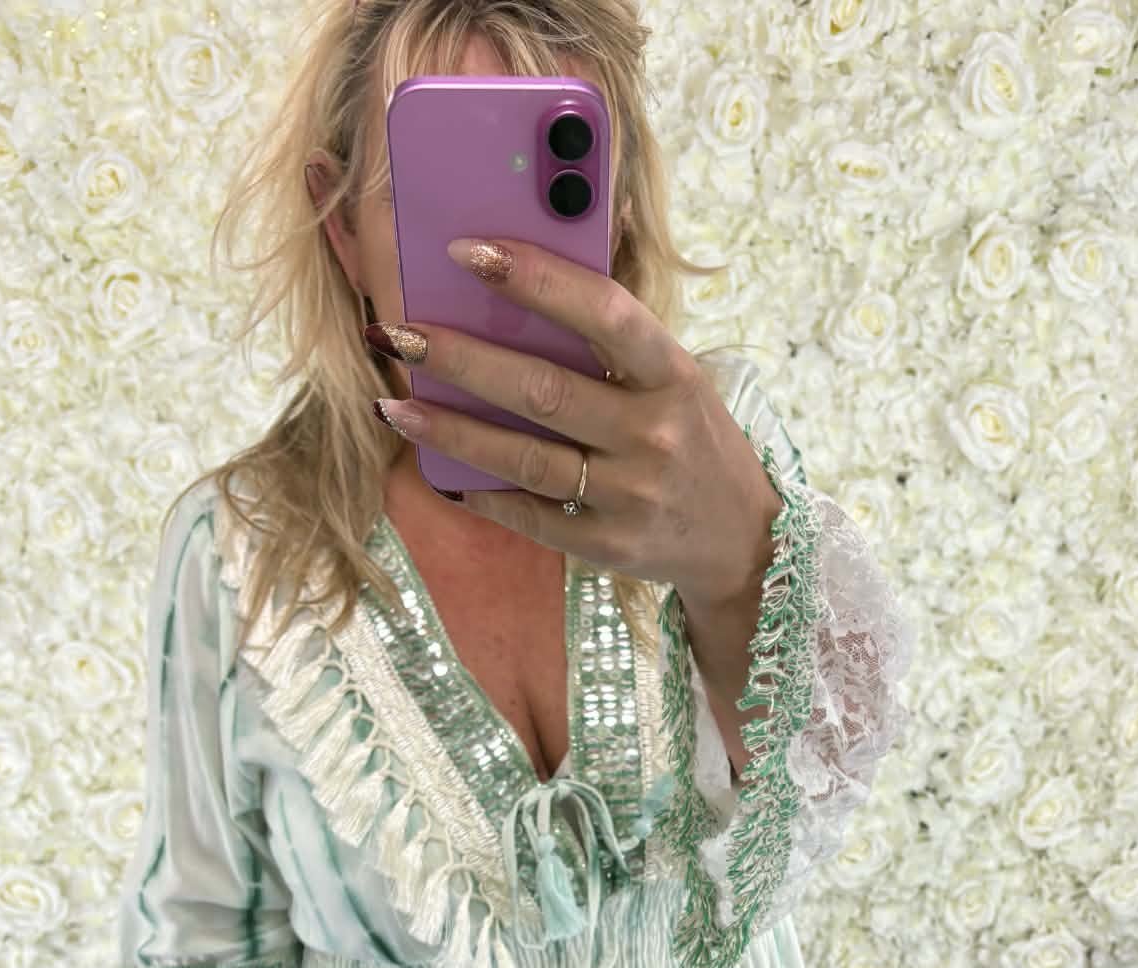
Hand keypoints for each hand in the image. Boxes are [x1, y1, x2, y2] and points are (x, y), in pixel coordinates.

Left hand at [368, 236, 784, 607]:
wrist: (742, 541)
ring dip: (450, 430)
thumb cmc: (693, 439)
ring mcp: (633, 496)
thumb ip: (613, 346)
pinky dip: (481, 492)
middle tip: (398, 331)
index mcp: (674, 375)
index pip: (604, 313)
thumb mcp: (677, 381)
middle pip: (543, 390)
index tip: (467, 251)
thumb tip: (510, 297)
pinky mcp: (610, 546)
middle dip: (461, 358)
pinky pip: (530, 515)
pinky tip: (438, 469)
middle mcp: (656, 435)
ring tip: (395, 404)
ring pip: (524, 458)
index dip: (535, 278)